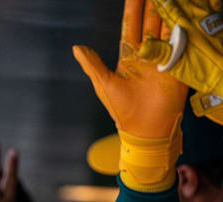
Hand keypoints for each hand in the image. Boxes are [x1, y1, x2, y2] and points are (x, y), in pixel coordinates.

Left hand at [73, 0, 188, 190]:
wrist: (145, 131)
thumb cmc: (122, 110)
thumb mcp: (104, 84)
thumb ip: (92, 64)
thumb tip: (76, 47)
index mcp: (129, 57)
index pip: (132, 28)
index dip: (134, 11)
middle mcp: (148, 55)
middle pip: (152, 25)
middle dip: (153, 7)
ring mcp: (164, 60)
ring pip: (167, 31)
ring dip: (168, 14)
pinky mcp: (178, 68)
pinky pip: (181, 46)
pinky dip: (182, 32)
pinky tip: (180, 18)